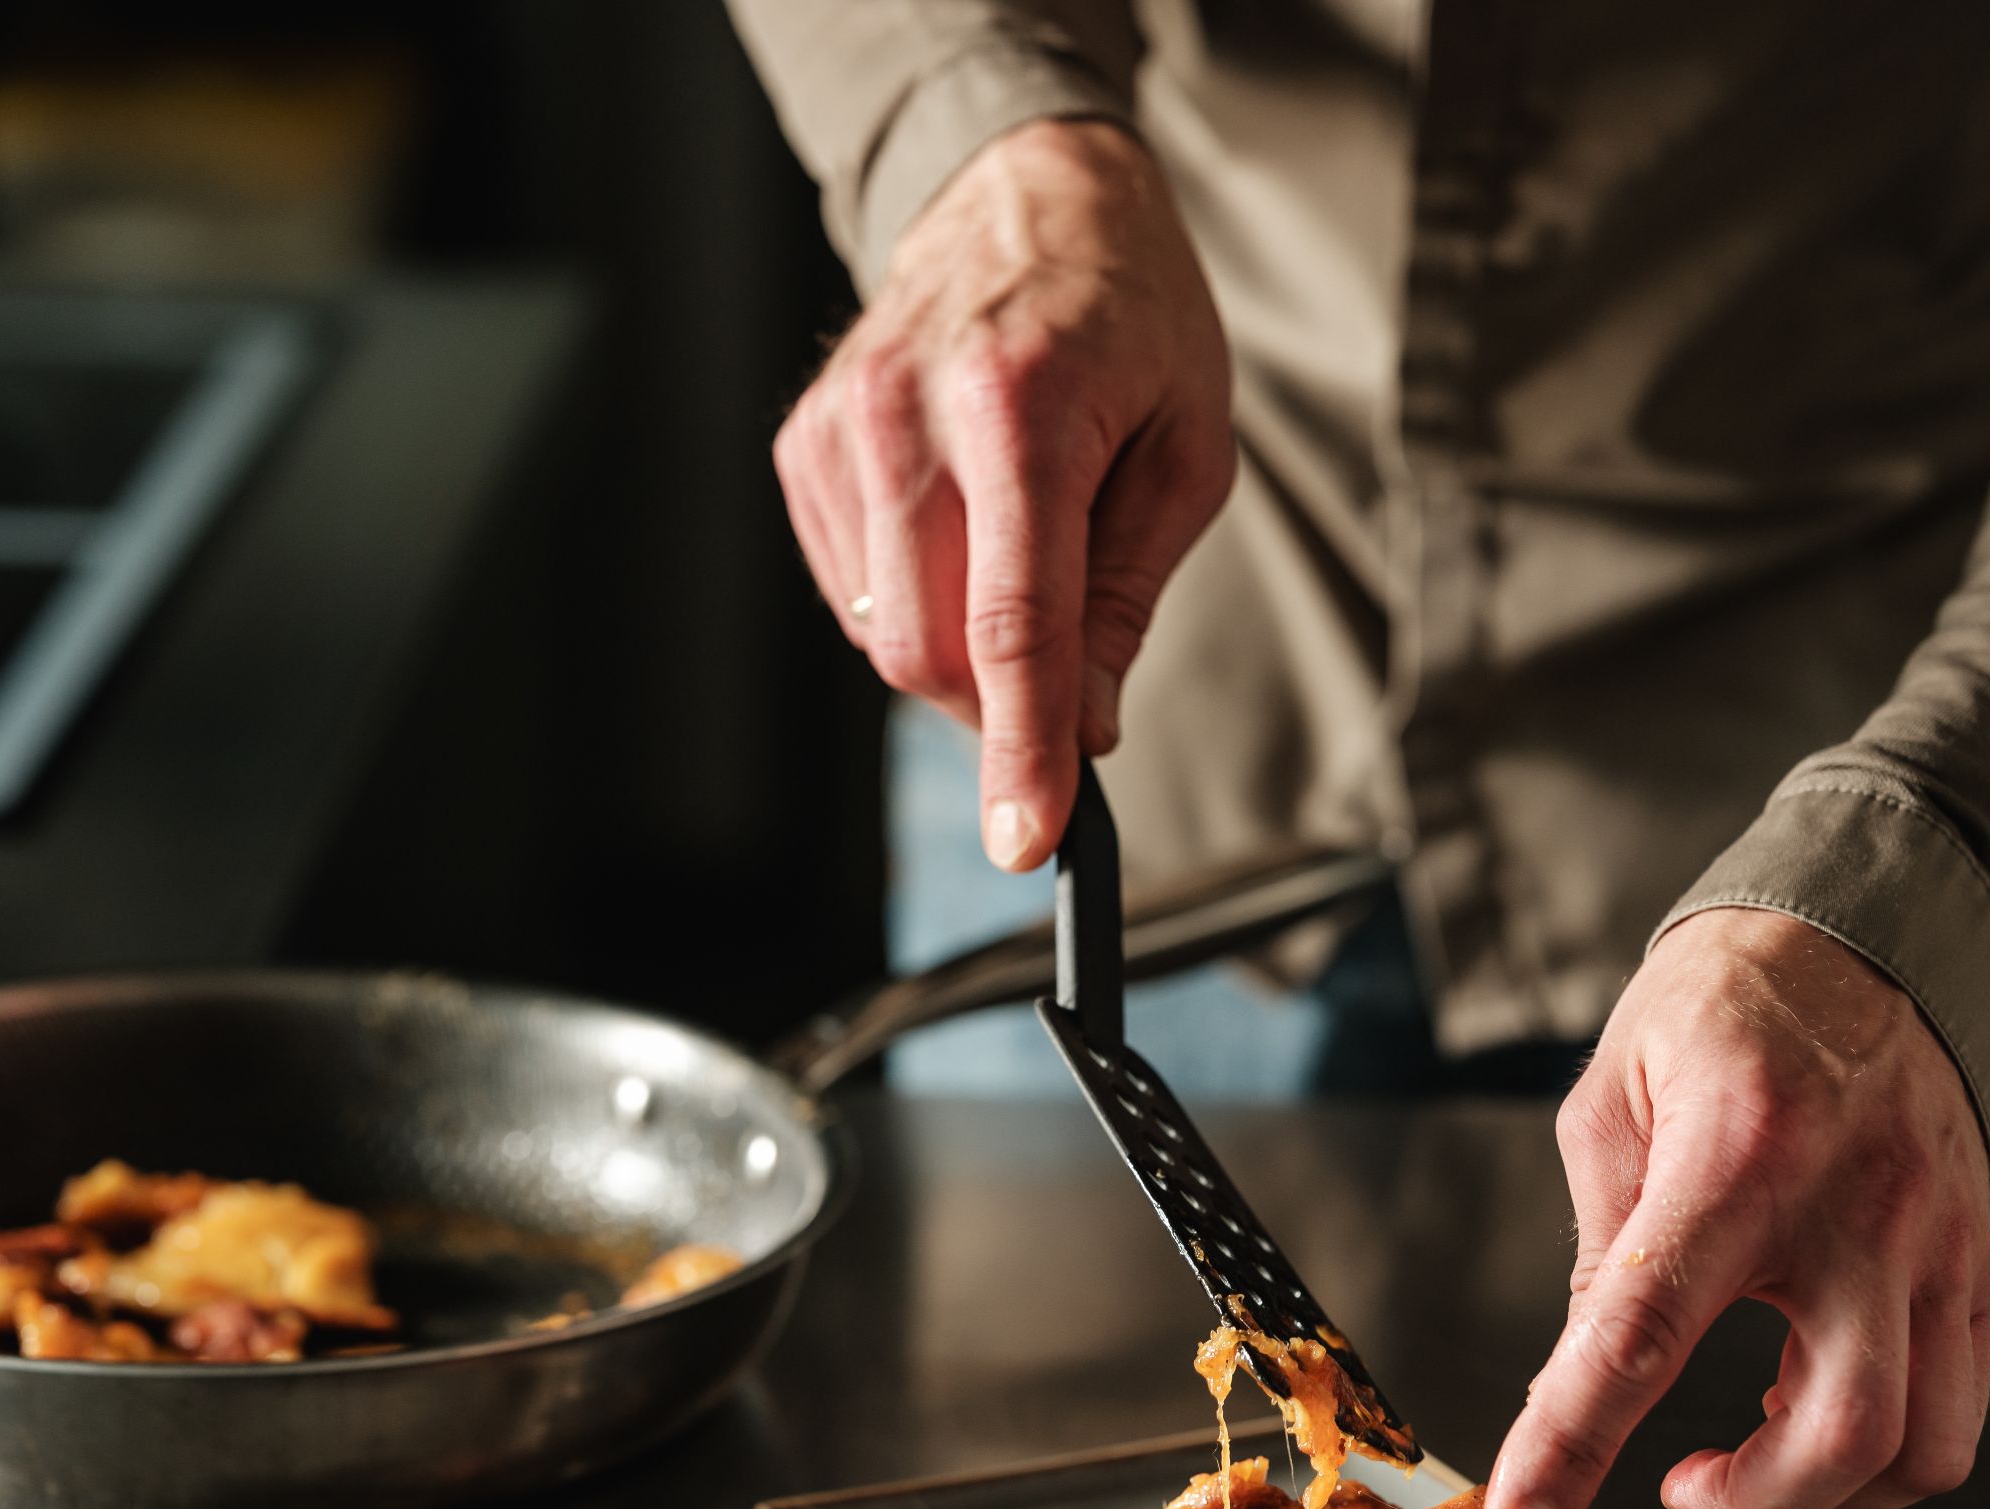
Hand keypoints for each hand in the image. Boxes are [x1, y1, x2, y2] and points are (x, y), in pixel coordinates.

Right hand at [772, 119, 1234, 871]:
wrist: (1024, 191)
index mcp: (1022, 406)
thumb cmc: (1125, 312)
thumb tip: (1084, 725)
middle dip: (998, 707)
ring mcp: (841, 431)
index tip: (1029, 836)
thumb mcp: (1185, 448)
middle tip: (1062, 686)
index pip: (1013, 621)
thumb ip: (1128, 594)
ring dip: (959, 657)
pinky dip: (913, 607)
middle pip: (927, 649)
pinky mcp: (804, 449)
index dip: (1022, 748)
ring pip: (881, 635)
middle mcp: (910, 416)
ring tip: (1021, 563)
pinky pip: (851, 594)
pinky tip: (961, 540)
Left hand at [1484, 908, 1989, 1508]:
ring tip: (1753, 1450)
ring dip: (1826, 1497)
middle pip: (1840, 1436)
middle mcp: (1859, 1211)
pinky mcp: (1979, 1269)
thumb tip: (1576, 1383)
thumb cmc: (1725, 1010)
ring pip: (1920, 1450)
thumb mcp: (1619, 1096)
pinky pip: (1957, 1414)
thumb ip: (1602, 1245)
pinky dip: (1884, 1455)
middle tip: (1680, 1487)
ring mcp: (1937, 1246)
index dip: (1574, 1442)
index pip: (1645, 1330)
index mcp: (1740, 1156)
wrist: (1871, 939)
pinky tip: (1814, 1407)